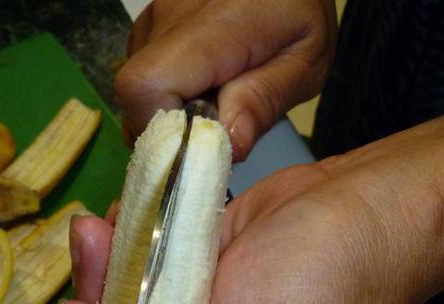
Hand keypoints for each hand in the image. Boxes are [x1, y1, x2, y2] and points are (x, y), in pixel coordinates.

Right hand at [116, 0, 337, 159]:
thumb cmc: (299, 9)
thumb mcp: (305, 60)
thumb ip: (266, 99)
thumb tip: (228, 146)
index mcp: (212, 27)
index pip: (147, 88)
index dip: (163, 133)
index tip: (201, 149)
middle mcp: (169, 18)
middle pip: (138, 99)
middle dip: (172, 130)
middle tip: (219, 126)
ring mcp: (153, 18)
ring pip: (139, 91)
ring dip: (172, 111)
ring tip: (217, 98)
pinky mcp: (148, 23)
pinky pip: (145, 75)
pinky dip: (169, 92)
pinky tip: (205, 81)